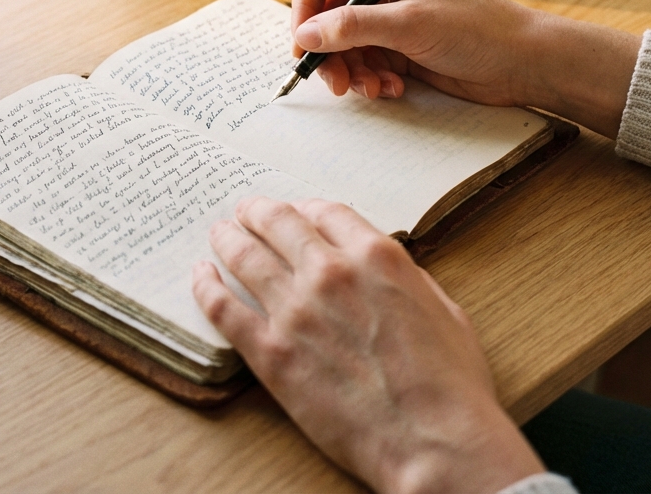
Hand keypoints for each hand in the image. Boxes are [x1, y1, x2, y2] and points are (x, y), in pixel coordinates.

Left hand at [193, 197, 543, 493]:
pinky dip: (206, 285)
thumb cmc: (450, 387)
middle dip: (257, 212)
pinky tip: (200, 276)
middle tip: (244, 212)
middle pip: (278, 222)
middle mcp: (330, 273)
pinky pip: (223, 307)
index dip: (306, 209)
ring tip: (219, 234)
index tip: (296, 213)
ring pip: (245, 255)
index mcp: (376, 257)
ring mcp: (295, 310)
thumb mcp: (444, 311)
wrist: (433, 443)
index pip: (326, 212)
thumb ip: (406, 280)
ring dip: (228, 239)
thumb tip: (385, 269)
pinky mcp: (270, 352)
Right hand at [290, 0, 640, 137]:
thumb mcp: (409, 24)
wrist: (522, 62)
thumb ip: (352, 27)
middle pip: (323, 16)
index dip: (303, 9)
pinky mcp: (396, 47)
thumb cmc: (477, 29)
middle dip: (327, 51)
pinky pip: (361, 63)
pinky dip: (369, 80)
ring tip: (373, 88)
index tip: (304, 46)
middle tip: (335, 82)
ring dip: (350, 71)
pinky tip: (392, 89)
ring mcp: (387, 18)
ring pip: (340, 45)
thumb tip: (305, 35)